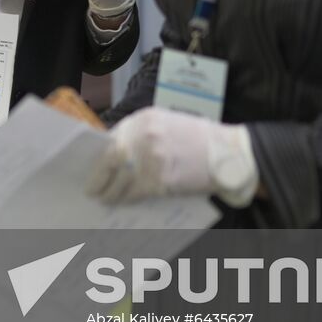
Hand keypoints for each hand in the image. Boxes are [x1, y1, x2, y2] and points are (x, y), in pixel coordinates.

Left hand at [85, 106, 258, 207]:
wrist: (230, 154)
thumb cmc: (200, 140)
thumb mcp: (168, 124)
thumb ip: (143, 135)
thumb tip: (118, 156)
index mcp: (145, 119)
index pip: (112, 138)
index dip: (99, 156)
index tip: (92, 167)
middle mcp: (145, 135)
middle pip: (110, 157)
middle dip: (98, 176)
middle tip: (92, 189)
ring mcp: (153, 158)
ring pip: (121, 179)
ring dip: (111, 192)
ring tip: (106, 199)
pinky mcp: (161, 180)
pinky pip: (136, 192)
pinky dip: (128, 199)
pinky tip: (124, 202)